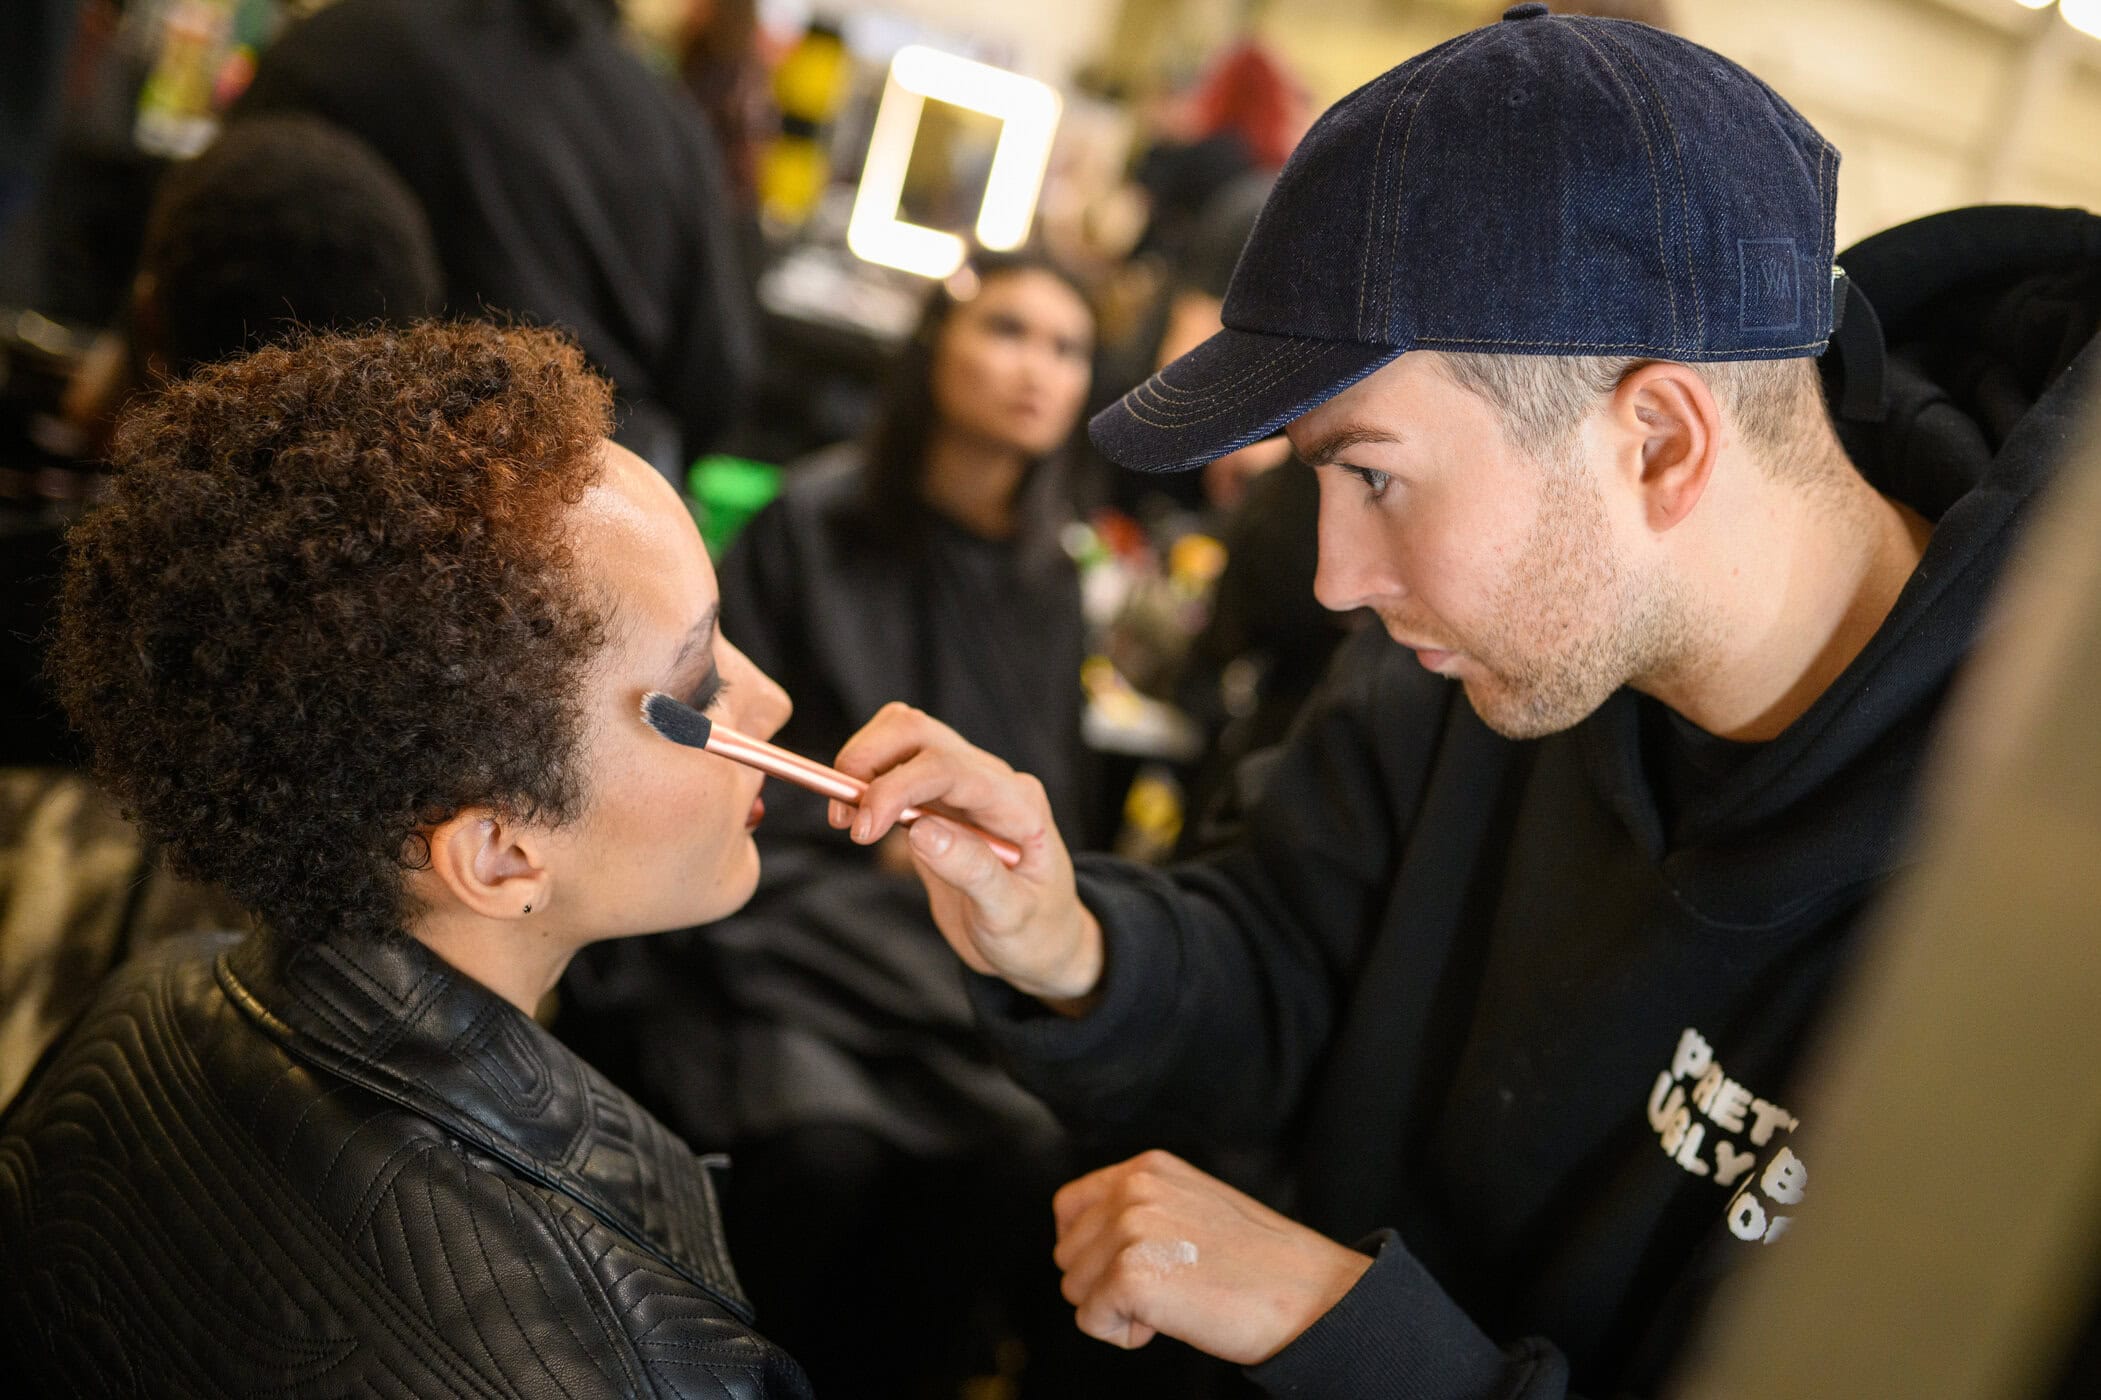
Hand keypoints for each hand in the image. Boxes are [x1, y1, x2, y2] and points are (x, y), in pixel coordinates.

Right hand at [831, 703, 1103, 1005]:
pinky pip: (897, 762)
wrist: (1041, 942)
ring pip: (903, 734)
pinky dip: (866, 777)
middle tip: (843, 821)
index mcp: (1018, 804)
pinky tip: (860, 819)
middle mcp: (991, 780)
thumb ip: (973, 872)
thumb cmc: (1035, 932)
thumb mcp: (1011, 916)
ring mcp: (965, 782)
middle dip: (866, 760)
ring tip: (846, 820)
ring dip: (862, 764)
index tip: (860, 831)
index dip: (895, 788)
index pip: (948, 768)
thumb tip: (921, 831)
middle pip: (918, 731)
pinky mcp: (940, 795)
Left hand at [1052, 1149, 1372, 1365]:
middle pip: (1068, 1253)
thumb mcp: (1191, 1205)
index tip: (1128, 1267)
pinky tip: (1171, 1321)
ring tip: (1174, 1301)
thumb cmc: (1258, 1263)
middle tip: (1166, 1288)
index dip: (1089, 1248)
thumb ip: (1140, 1208)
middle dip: (1104, 1282)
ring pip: (1075, 1288)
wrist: (1309, 1295)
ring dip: (1116, 1308)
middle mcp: (1133, 1189)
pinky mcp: (1131, 1275)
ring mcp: (1131, 1229)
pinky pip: (1092, 1321)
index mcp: (1147, 1168)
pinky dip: (1126, 1335)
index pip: (1070, 1206)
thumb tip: (1086, 1241)